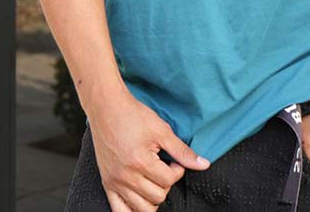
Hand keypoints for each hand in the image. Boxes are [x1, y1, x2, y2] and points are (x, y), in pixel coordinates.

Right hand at [88, 90, 210, 210]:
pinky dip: (132, 210)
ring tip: (154, 180)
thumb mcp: (161, 129)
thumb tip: (203, 164)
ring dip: (153, 198)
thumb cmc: (133, 115)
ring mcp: (114, 182)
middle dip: (166, 183)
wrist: (107, 108)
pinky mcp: (106, 183)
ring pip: (141, 209)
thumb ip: (182, 151)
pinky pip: (119, 211)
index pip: (168, 181)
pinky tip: (140, 198)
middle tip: (164, 168)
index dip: (177, 170)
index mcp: (140, 161)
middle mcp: (126, 176)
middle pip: (157, 196)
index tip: (173, 160)